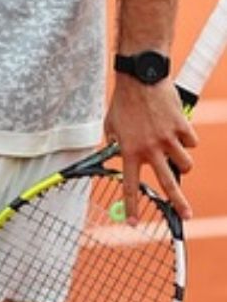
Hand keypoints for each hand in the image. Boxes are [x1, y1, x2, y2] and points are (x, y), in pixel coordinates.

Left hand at [105, 75, 196, 222]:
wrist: (140, 77)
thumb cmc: (124, 101)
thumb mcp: (112, 124)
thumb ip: (116, 142)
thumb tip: (118, 154)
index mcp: (129, 150)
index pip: (130, 185)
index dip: (132, 206)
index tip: (134, 224)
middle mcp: (150, 148)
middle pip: (168, 184)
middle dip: (178, 203)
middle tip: (186, 216)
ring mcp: (168, 139)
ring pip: (185, 164)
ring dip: (183, 162)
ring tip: (175, 151)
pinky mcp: (182, 128)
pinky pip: (191, 142)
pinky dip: (186, 138)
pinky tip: (176, 126)